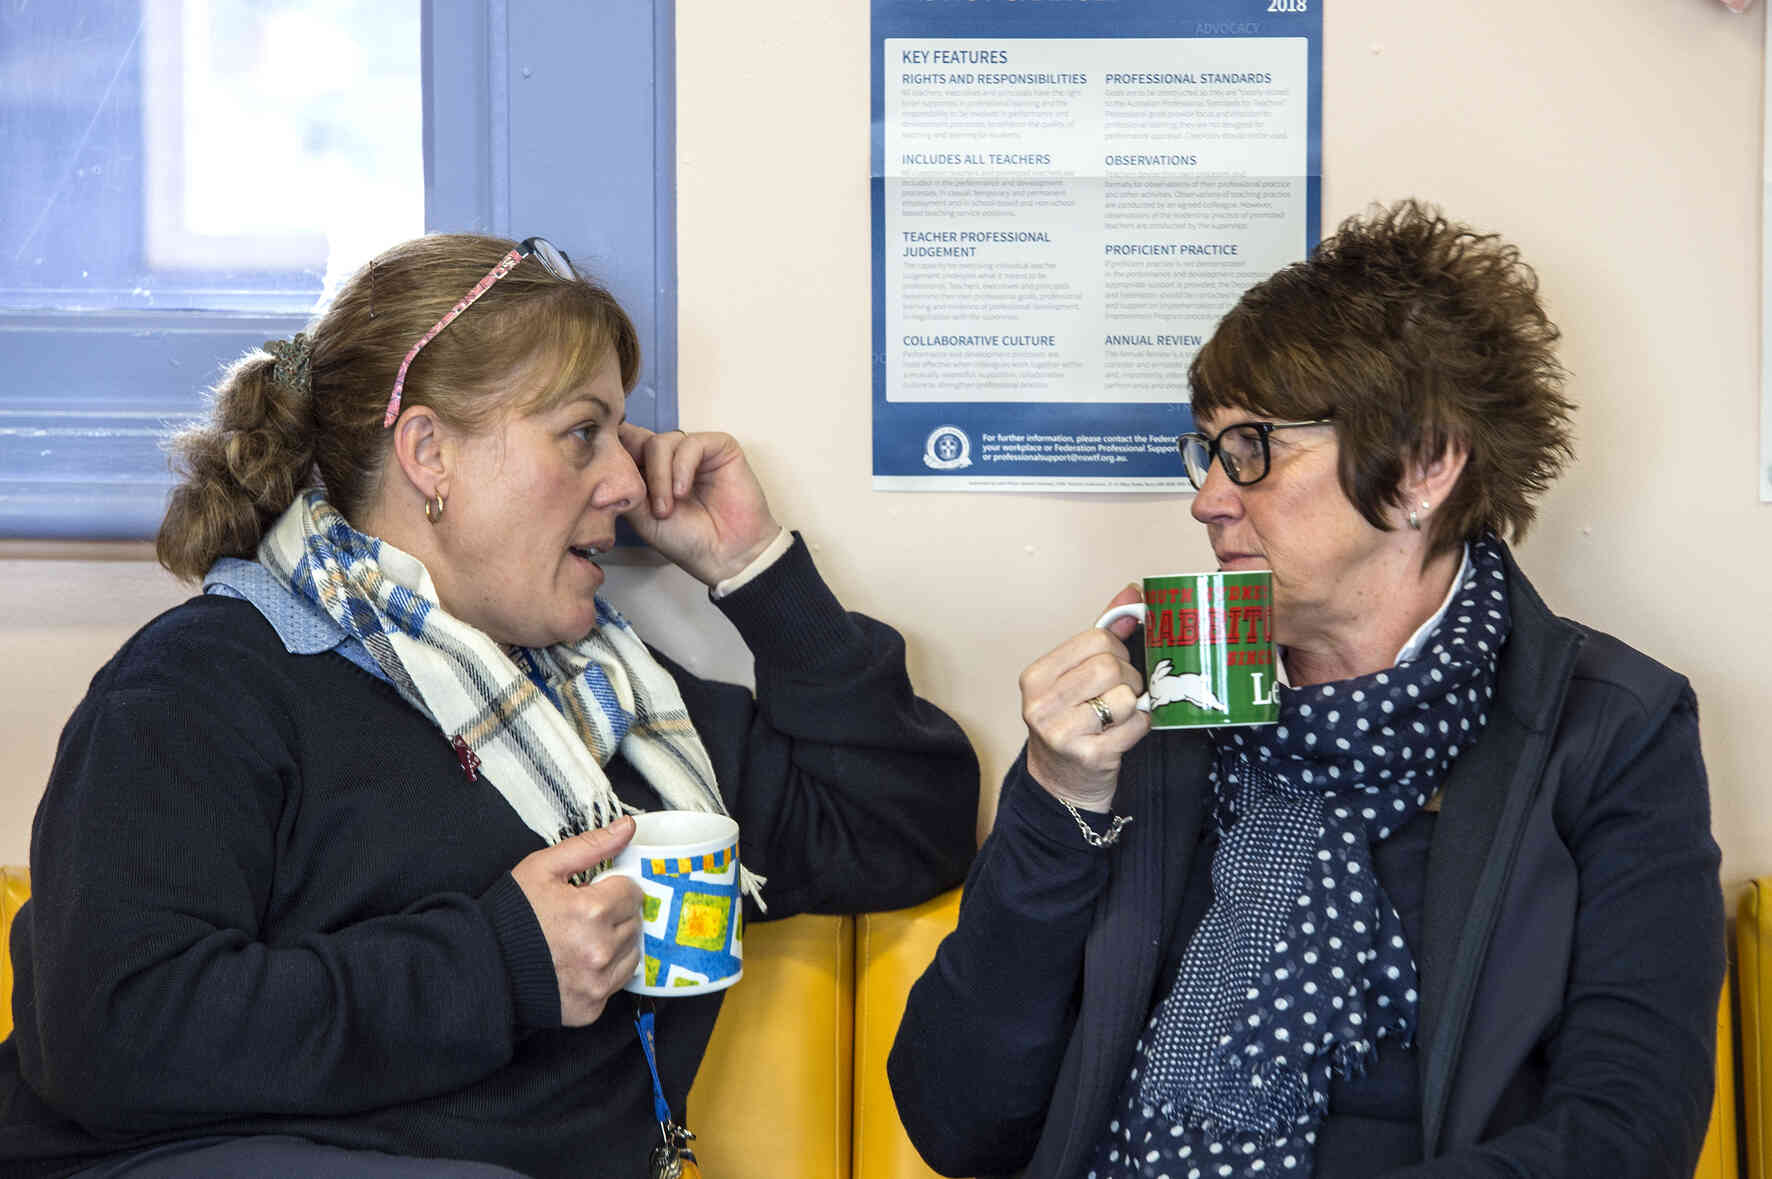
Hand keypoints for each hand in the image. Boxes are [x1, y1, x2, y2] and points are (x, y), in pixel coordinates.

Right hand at [510, 815, 644, 1026]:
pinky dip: (605, 971)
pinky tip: (579, 962)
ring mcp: (597, 981)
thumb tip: (626, 827)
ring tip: (582, 938)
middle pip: (635, 921)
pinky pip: (617, 982)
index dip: (612, 888)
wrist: (482, 965)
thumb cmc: (510, 916)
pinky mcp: (592, 1006)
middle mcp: (600, 949)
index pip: (633, 891)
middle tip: (584, 916)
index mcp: (592, 911)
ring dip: (616, 942)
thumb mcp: (543, 868)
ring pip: (632, 952)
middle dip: (615, 914)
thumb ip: (590, 846)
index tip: (594, 893)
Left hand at [617, 423, 782, 585]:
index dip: (613, 450)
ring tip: (666, 508)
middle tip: (640, 498)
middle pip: (638, 439)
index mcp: (649, 470)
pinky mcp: (719, 448)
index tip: (602, 465)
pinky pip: (691, 444)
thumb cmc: (687, 540)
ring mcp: (694, 451)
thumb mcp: (639, 515)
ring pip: (661, 442)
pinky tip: (683, 492)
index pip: (625, 444)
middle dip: (634, 467)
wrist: (725, 555)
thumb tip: (597, 461)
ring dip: (659, 476)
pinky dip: (681, 468)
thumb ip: (623, 485)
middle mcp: (670, 457)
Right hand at [1020, 585, 1150, 811]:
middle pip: (1111, 667)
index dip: (1117, 650)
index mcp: (1037, 676)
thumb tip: (1133, 594)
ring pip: (1125, 697)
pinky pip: (1136, 726)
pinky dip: (1140, 728)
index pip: (1096, 639)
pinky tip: (1122, 734)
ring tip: (1119, 715)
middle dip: (1129, 679)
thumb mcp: (1076, 676)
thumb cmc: (1071, 723)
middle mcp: (1042, 703)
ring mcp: (1062, 732)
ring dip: (1135, 705)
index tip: (1114, 666)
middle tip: (1122, 694)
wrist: (1060, 784)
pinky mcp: (1089, 756)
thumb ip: (1104, 633)